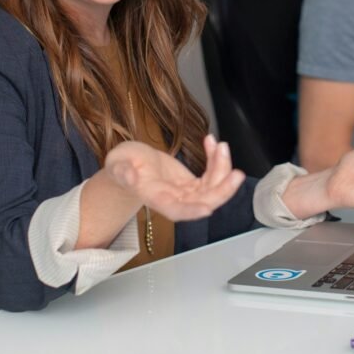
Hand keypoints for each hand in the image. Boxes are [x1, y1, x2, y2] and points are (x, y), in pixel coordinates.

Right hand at [105, 135, 244, 221]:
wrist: (128, 165)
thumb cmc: (121, 166)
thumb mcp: (117, 165)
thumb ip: (122, 172)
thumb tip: (128, 176)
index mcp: (156, 198)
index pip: (176, 210)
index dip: (192, 210)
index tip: (208, 208)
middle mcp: (174, 199)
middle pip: (203, 201)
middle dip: (222, 190)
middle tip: (236, 174)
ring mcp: (185, 192)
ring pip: (212, 187)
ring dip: (222, 168)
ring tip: (220, 145)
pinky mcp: (192, 182)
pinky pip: (211, 174)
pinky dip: (215, 159)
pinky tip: (212, 142)